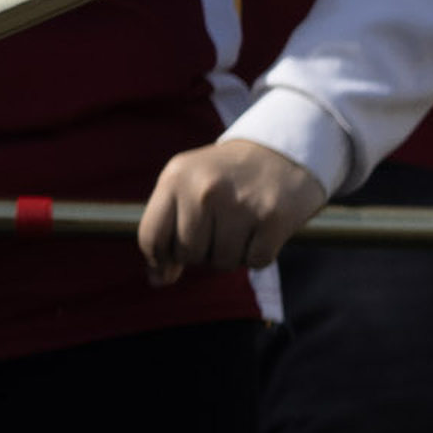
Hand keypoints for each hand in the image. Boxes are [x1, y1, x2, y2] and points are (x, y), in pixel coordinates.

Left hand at [134, 133, 328, 281]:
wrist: (281, 151)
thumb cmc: (225, 177)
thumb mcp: (186, 186)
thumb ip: (166, 230)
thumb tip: (157, 281)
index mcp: (175, 177)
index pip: (151, 237)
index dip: (158, 258)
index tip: (171, 260)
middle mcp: (204, 189)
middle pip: (187, 254)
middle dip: (201, 253)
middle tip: (217, 231)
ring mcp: (239, 203)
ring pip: (221, 262)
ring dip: (231, 255)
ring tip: (239, 228)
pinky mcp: (272, 218)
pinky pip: (255, 262)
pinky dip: (257, 254)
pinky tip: (261, 230)